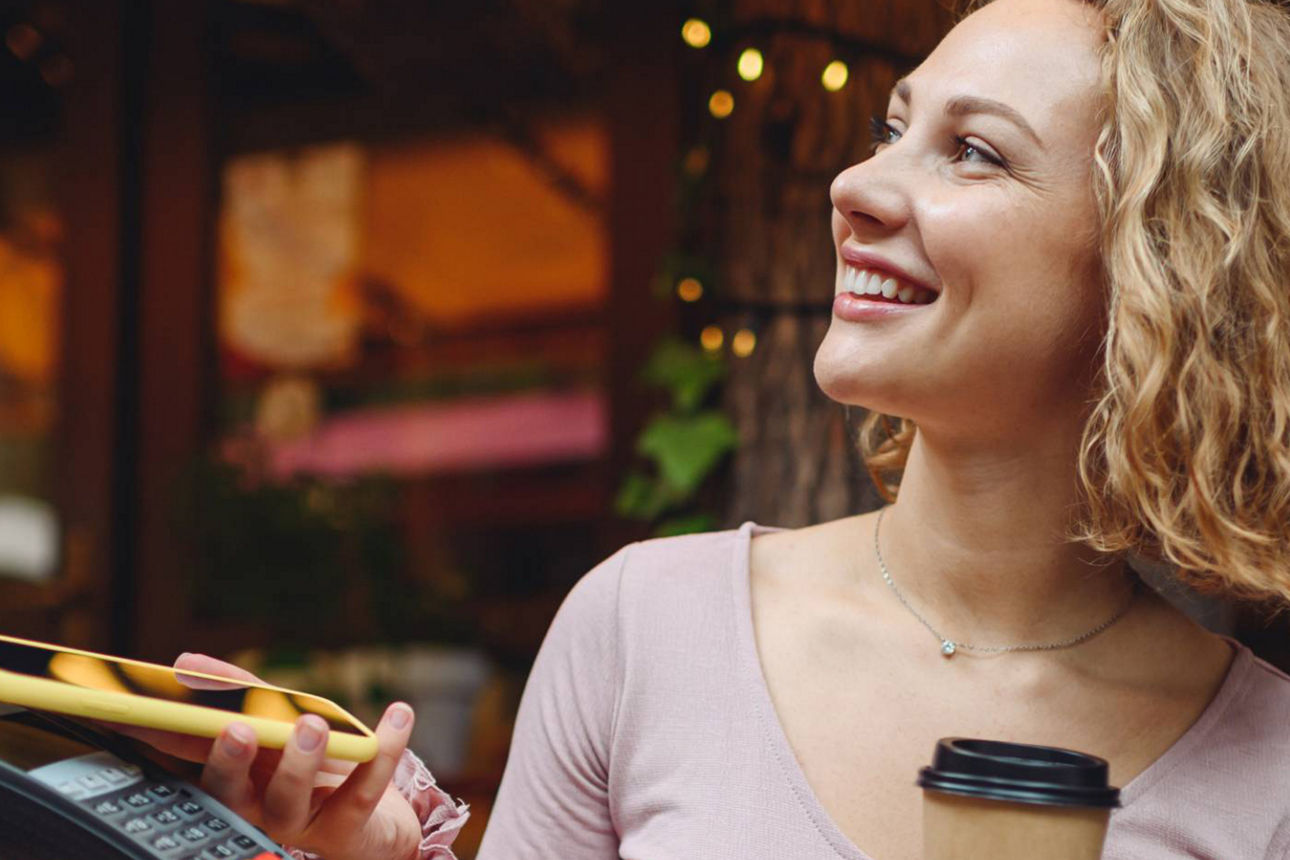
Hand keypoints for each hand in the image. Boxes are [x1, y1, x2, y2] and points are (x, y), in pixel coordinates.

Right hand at [115, 653, 422, 859]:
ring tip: (312, 725)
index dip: (162, 734)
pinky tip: (398, 714)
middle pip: (230, 791)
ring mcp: (301, 820)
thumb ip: (239, 692)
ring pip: (291, 797)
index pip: (188, 756)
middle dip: (229, 761)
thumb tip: (188, 662)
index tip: (141, 708)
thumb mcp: (279, 723)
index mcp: (232, 778)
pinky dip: (383, 749)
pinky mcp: (347, 826)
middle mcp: (257, 805)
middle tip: (237, 730)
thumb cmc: (315, 769)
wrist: (372, 826)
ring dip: (301, 759)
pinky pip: (364, 789)